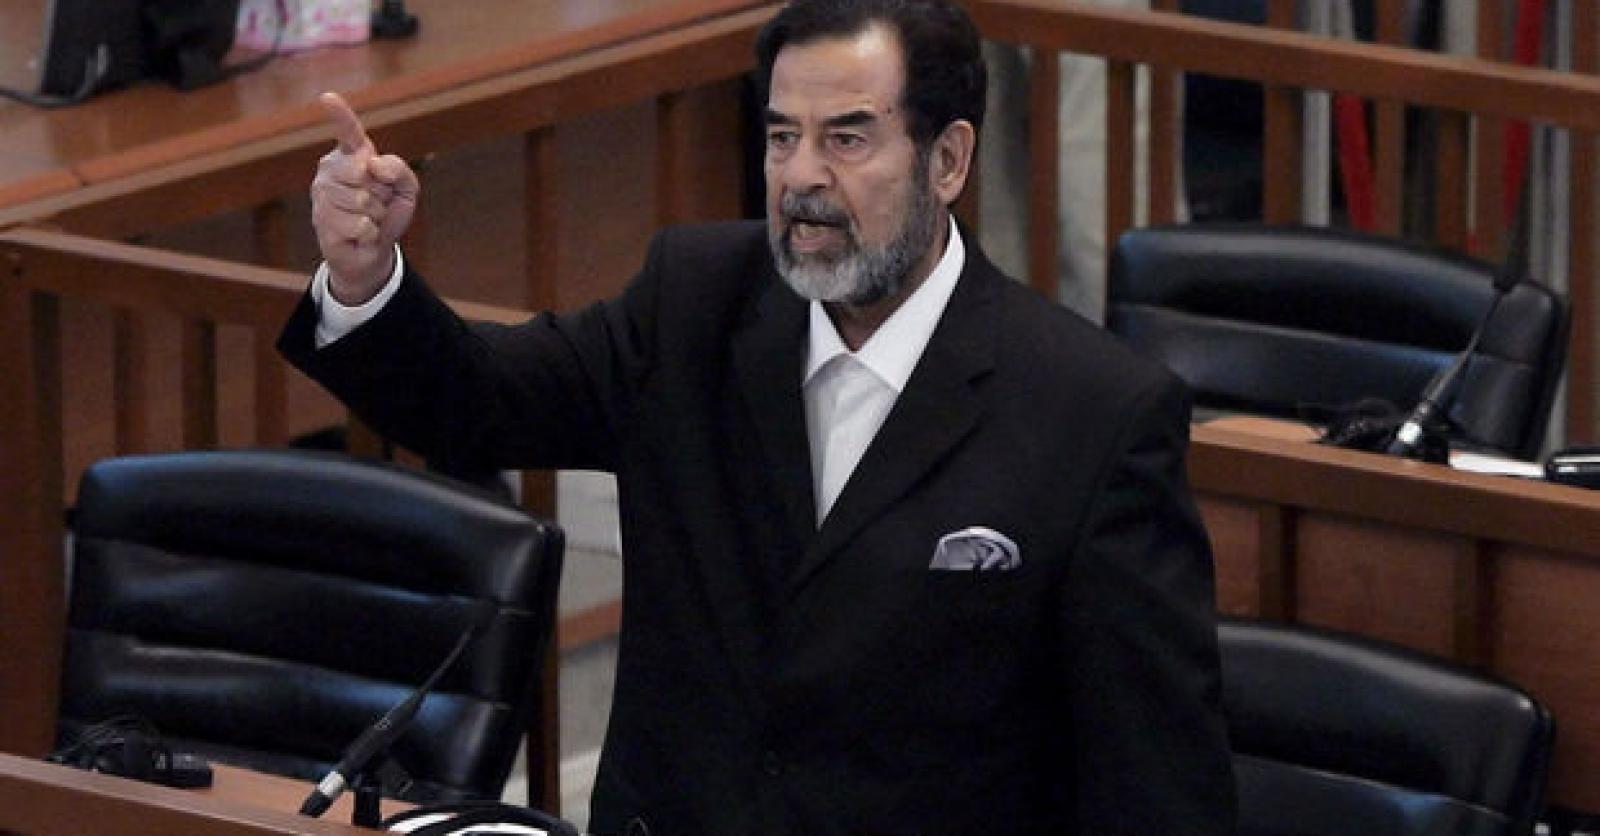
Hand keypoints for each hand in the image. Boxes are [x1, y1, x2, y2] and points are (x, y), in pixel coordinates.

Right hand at [310, 91, 419, 304]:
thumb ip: (397, 169)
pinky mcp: (322, 220)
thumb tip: (372, 163)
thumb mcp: (405, 189)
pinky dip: (369, 232)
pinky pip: (359, 223)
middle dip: (381, 192)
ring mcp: (322, 194)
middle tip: (377, 202)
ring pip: (361, 200)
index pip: (348, 132)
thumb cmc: (386, 213)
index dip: (340, 115)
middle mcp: (330, 170)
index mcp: (351, 156)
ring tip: (367, 219)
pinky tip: (360, 234)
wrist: (372, 251)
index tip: (328, 97)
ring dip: (375, 214)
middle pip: (362, 171)